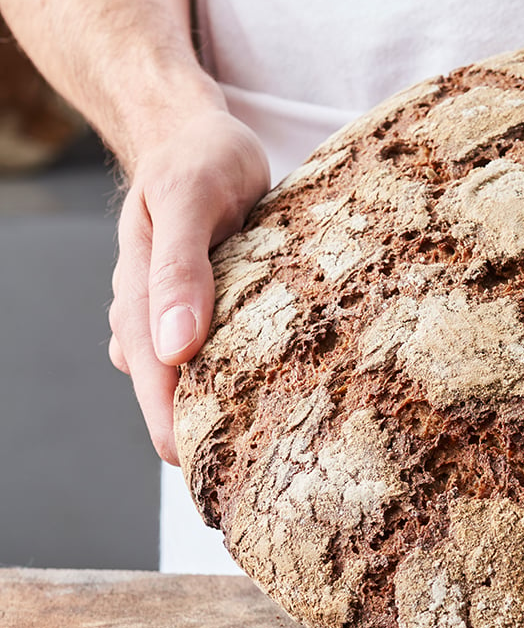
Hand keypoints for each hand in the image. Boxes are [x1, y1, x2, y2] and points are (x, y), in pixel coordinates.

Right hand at [108, 109, 269, 464]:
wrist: (202, 136)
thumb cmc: (199, 159)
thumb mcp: (189, 198)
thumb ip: (179, 269)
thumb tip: (174, 348)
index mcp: (140, 298)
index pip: (155, 381)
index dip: (172, 430)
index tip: (199, 474)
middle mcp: (155, 317)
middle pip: (173, 392)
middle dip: (201, 436)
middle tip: (244, 491)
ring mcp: (181, 316)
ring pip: (197, 378)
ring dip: (222, 412)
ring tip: (267, 459)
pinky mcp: (214, 310)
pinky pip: (224, 355)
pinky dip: (244, 377)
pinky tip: (280, 401)